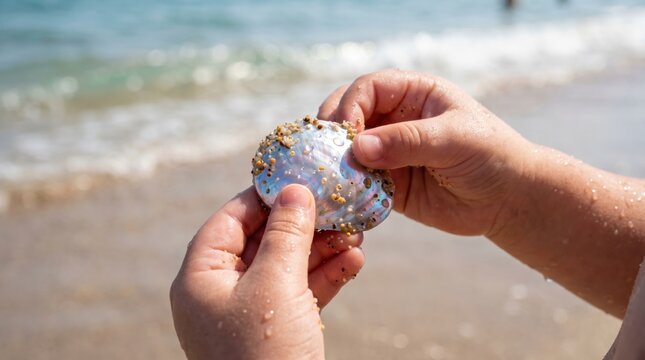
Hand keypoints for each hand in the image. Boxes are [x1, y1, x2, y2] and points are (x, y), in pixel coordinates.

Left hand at [170, 185, 364, 358]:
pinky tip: (355, 262)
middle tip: (336, 205)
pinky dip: (326, 277)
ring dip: (322, 249)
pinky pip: (301, 293)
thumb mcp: (276, 285)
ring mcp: (250, 314)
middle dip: (303, 225)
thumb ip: (286, 234)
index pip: (228, 221)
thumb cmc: (266, 353)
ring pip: (286, 267)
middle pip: (262, 242)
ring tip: (355, 234)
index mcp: (201, 279)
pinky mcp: (277, 330)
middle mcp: (221, 293)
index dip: (262, 196)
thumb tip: (295, 191)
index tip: (297, 177)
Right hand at [318, 69, 531, 235]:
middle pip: (348, 114)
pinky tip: (342, 197)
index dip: (350, 106)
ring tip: (330, 178)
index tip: (346, 132)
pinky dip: (346, 189)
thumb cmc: (490, 155)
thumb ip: (407, 141)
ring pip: (347, 150)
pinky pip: (357, 182)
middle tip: (326, 152)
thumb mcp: (453, 140)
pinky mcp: (387, 184)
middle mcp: (395, 119)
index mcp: (412, 93)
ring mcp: (389, 152)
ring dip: (335, 162)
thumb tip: (358, 148)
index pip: (368, 88)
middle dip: (334, 132)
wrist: (508, 200)